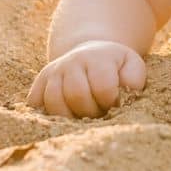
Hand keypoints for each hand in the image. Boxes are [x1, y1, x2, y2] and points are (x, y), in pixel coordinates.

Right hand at [27, 40, 146, 118]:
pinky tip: (65, 114)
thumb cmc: (114, 67)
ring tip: (82, 115)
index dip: (111, 102)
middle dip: (91, 112)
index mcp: (98, 58)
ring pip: (53, 102)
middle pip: (76, 95)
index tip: (114, 104)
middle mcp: (72, 62)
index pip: (103, 87)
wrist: (90, 53)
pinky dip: (48, 115)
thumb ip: (134, 79)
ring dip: (70, 117)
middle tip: (99, 112)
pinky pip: (36, 104)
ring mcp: (53, 72)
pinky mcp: (39, 83)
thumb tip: (123, 92)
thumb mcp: (132, 66)